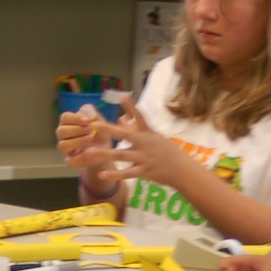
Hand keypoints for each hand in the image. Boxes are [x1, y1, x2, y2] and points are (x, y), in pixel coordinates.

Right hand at [55, 104, 101, 159]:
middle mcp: (64, 135)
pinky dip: (79, 157)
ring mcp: (66, 149)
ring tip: (90, 139)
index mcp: (68, 123)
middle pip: (61, 131)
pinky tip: (89, 152)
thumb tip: (87, 114)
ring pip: (62, 145)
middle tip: (90, 130)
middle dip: (76, 130)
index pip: (65, 117)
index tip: (87, 121)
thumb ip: (92, 114)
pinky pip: (69, 161)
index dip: (74, 118)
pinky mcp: (71, 161)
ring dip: (77, 141)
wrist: (108, 151)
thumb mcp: (100, 120)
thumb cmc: (100, 133)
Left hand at [72, 96, 196, 189]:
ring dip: (104, 153)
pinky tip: (101, 174)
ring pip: (121, 155)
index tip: (123, 96)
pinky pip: (126, 173)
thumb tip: (121, 118)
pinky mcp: (143, 172)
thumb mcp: (153, 137)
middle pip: (125, 135)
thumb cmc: (167, 151)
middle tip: (94, 125)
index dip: (132, 107)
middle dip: (109, 130)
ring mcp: (143, 158)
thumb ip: (135, 128)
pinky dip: (114, 174)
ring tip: (89, 152)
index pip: (140, 117)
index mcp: (148, 133)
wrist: (182, 170)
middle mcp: (145, 144)